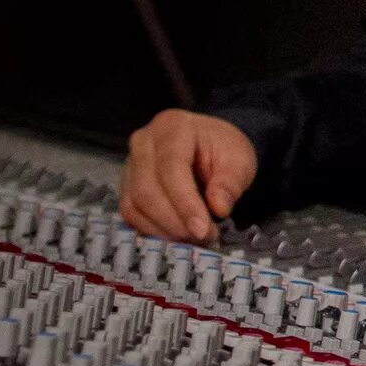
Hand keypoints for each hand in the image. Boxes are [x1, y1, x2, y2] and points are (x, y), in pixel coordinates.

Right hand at [120, 110, 259, 241]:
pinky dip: (152, 230)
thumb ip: (230, 182)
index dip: (185, 203)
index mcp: (172, 127)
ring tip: (193, 238)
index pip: (171, 169)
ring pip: (135, 205)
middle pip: (147, 190)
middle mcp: (143, 143)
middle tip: (203, 237)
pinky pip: (130, 213)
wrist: (209, 144)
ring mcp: (130, 163)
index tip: (202, 229)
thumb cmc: (222, 149)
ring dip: (163, 229)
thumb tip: (218, 208)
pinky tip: (176, 235)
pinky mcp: (126, 184)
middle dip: (175, 221)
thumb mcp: (239, 160)